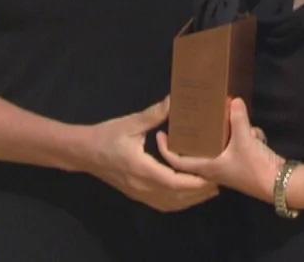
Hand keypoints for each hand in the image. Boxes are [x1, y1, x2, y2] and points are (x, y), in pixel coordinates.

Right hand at [81, 97, 218, 211]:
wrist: (84, 152)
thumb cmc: (106, 135)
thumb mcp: (130, 123)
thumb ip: (154, 114)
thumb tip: (174, 100)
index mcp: (141, 168)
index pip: (173, 181)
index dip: (194, 181)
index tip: (212, 174)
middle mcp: (141, 185)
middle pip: (176, 196)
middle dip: (199, 191)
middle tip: (219, 180)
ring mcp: (139, 193)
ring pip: (171, 204)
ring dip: (191, 199)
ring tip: (209, 188)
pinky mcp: (137, 194)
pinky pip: (162, 204)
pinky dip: (179, 202)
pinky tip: (188, 195)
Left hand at [158, 97, 284, 202]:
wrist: (280, 185)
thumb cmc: (255, 167)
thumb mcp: (245, 139)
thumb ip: (237, 119)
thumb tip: (233, 100)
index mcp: (208, 167)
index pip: (178, 161)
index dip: (166, 149)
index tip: (160, 134)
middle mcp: (215, 169)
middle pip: (198, 152)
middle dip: (198, 135)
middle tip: (193, 118)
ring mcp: (229, 168)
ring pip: (220, 147)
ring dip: (228, 134)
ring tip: (233, 119)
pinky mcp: (242, 164)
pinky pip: (237, 147)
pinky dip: (245, 138)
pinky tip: (255, 133)